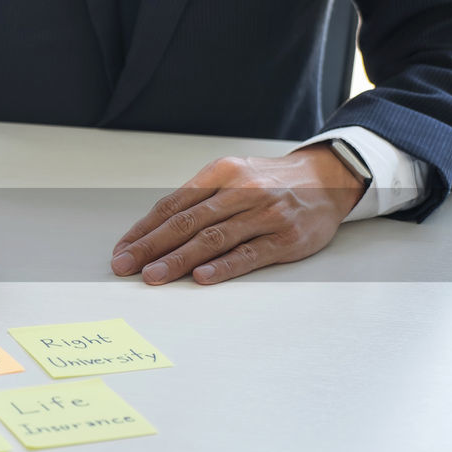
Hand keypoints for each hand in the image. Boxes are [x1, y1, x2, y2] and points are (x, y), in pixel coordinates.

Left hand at [110, 145, 366, 284]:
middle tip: (125, 266)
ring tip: (153, 276)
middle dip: (150, 246)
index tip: (122, 250)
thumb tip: (153, 232)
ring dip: (178, 260)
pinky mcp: (286, 237)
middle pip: (186, 222)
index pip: (172, 205)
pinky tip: (201, 277)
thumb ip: (199, 201)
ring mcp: (264, 214)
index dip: (144, 230)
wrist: (329, 178)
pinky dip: (223, 266)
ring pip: (212, 238)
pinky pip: (248, 254)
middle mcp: (240, 190)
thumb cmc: (269, 183)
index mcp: (220, 174)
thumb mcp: (232, 178)